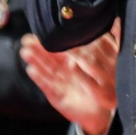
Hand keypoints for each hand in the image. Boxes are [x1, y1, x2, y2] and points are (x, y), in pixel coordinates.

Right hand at [20, 20, 119, 134]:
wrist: (99, 110)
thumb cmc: (97, 86)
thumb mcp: (100, 66)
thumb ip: (102, 48)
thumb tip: (110, 25)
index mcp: (71, 62)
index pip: (59, 49)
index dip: (49, 40)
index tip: (40, 30)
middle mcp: (62, 72)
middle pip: (47, 58)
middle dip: (37, 48)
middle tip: (26, 39)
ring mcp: (58, 83)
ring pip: (44, 70)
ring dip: (35, 61)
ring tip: (25, 52)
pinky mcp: (57, 96)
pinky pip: (47, 86)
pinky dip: (39, 78)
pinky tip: (31, 70)